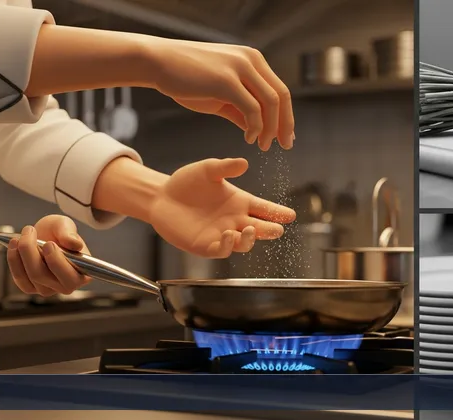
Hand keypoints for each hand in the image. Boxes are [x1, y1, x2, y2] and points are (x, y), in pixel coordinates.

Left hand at [7, 215, 90, 295]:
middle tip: (29, 231)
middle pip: (42, 276)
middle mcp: (65, 286)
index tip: (48, 244)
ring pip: (30, 276)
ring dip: (21, 253)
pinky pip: (19, 278)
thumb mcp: (66, 226)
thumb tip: (75, 244)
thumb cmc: (59, 232)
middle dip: (31, 251)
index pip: (70, 278)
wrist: (45, 235)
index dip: (56, 263)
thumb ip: (70, 234)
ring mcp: (47, 289)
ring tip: (20, 236)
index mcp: (82, 274)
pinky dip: (14, 260)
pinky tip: (14, 246)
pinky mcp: (31, 288)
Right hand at [147, 39, 294, 150]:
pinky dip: (255, 127)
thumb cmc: (186, 78)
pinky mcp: (226, 80)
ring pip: (270, 102)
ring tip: (264, 145)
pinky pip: (252, 108)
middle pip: (281, 95)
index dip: (286, 115)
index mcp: (252, 59)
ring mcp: (239, 68)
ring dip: (271, 128)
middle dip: (286, 124)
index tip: (285, 136)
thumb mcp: (219, 93)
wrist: (158, 62)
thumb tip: (258, 128)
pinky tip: (249, 138)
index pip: (279, 89)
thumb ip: (240, 108)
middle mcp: (251, 60)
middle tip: (285, 145)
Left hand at [148, 158, 295, 257]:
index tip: (290, 215)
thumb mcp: (207, 170)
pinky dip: (226, 245)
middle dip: (270, 230)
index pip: (264, 208)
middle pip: (259, 229)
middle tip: (277, 229)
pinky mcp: (205, 245)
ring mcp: (220, 234)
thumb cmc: (186, 183)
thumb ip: (225, 167)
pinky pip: (221, 250)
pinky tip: (227, 234)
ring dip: (249, 239)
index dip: (278, 212)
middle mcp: (234, 220)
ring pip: (243, 243)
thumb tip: (244, 163)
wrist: (162, 196)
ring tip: (249, 229)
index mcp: (239, 202)